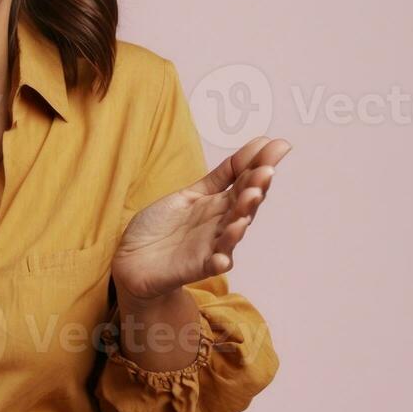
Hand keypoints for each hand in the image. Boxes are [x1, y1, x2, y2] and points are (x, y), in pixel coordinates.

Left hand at [112, 136, 291, 303]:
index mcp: (218, 204)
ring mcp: (211, 245)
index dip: (259, 162)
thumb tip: (252, 149)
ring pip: (233, 231)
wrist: (133, 261)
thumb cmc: (161, 228)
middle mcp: (221, 224)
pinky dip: (219, 260)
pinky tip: (222, 256)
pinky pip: (212, 264)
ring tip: (251, 196)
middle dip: (256, 185)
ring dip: (244, 215)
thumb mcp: (190, 195)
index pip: (244, 179)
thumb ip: (219, 178)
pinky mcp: (197, 267)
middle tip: (266, 169)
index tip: (279, 144)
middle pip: (244, 203)